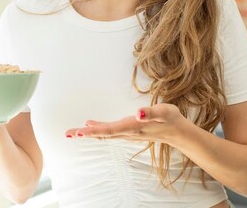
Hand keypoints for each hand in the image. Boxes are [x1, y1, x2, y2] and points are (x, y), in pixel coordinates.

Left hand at [64, 103, 187, 144]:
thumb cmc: (171, 119)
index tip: (78, 133)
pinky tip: (91, 124)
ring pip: (104, 134)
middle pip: (102, 134)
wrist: (178, 132)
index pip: (109, 130)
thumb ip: (150, 113)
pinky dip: (98, 129)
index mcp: (133, 127)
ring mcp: (128, 133)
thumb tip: (138, 113)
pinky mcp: (129, 131)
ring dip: (89, 133)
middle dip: (85, 134)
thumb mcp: (164, 112)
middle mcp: (128, 132)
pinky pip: (109, 132)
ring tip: (73, 133)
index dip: (93, 130)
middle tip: (68, 134)